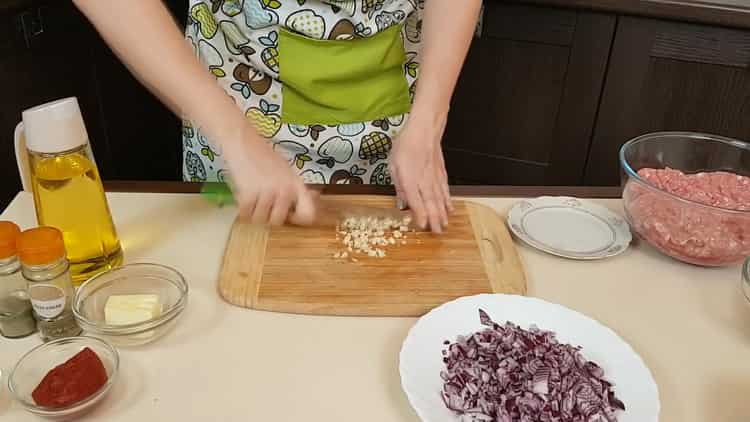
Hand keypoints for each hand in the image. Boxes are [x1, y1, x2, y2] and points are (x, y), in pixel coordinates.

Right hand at [223, 127, 315, 225]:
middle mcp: (285, 190)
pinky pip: (246, 214)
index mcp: (297, 185)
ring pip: (260, 220)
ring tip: (252, 197)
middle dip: (268, 216)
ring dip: (253, 212)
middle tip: (262, 204)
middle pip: (278, 221)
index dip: (298, 219)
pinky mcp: (249, 194)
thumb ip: (296, 188)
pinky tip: (243, 196)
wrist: (243, 142)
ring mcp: (267, 192)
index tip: (289, 215)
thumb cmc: (264, 156)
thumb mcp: (287, 171)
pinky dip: (242, 209)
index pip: (308, 214)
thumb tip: (312, 198)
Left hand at [390, 110, 453, 232]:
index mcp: (410, 179)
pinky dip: (448, 201)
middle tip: (437, 233)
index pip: (416, 201)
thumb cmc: (406, 145)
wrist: (424, 129)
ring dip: (443, 214)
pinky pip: (445, 190)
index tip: (422, 226)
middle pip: (431, 203)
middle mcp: (424, 180)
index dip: (419, 215)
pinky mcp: (441, 173)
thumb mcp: (393, 165)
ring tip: (444, 225)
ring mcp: (435, 177)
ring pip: (440, 199)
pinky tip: (450, 209)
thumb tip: (401, 203)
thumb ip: (398, 186)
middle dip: (434, 219)